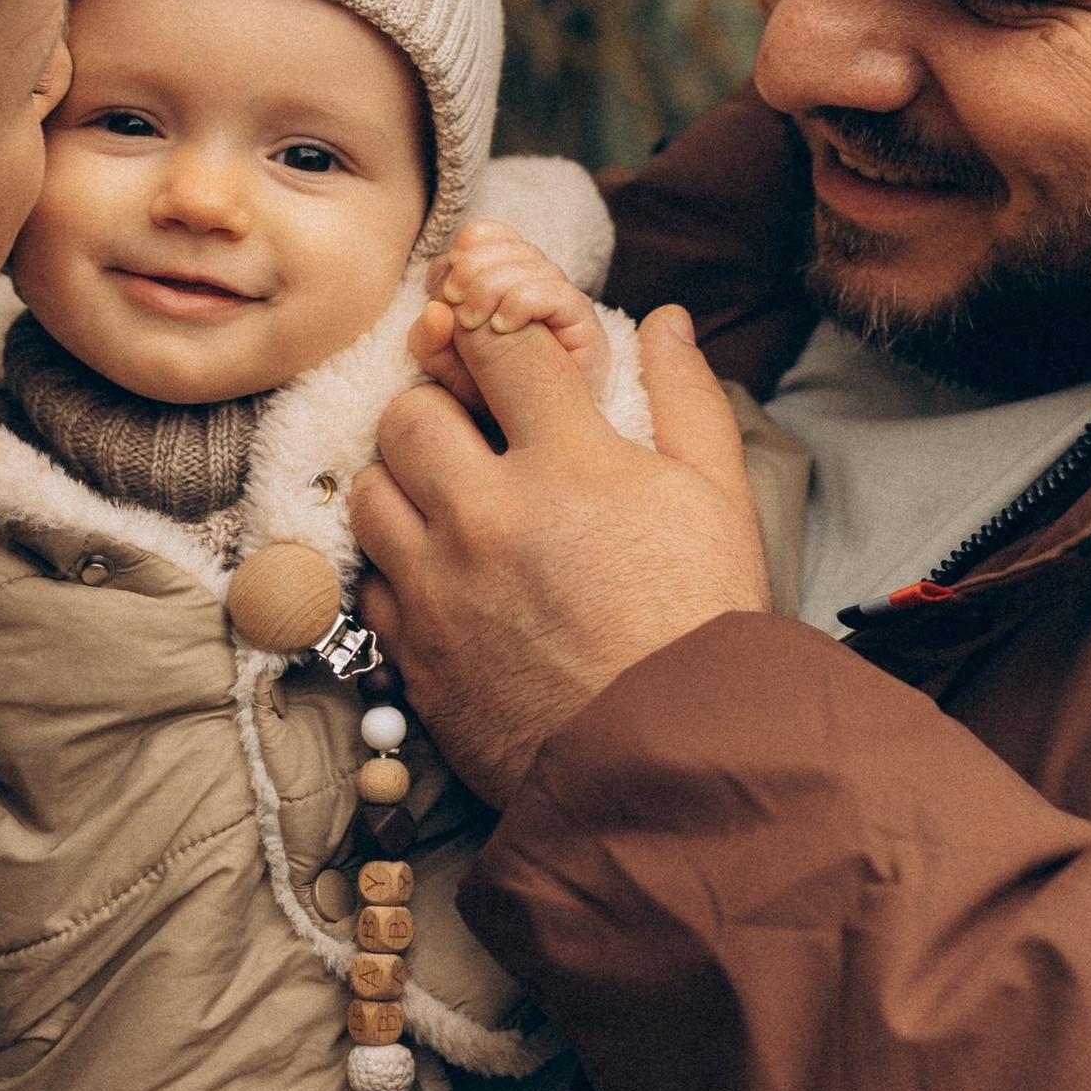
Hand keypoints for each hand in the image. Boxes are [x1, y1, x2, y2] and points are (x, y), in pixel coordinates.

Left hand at [351, 305, 771, 805]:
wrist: (670, 770)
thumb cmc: (704, 631)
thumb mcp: (721, 502)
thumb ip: (688, 399)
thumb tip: (668, 322)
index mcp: (570, 464)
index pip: (496, 340)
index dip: (490, 321)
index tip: (495, 336)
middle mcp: (488, 515)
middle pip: (408, 412)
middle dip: (439, 411)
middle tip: (474, 437)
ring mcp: (440, 586)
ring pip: (369, 490)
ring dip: (404, 485)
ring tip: (453, 505)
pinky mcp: (412, 653)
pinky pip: (369, 579)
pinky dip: (396, 567)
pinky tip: (445, 576)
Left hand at [415, 221, 608, 400]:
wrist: (536, 431)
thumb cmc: (492, 397)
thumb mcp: (447, 370)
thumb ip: (429, 342)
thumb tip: (431, 311)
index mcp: (501, 278)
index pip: (481, 237)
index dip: (457, 259)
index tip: (442, 295)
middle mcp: (533, 279)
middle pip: (504, 243)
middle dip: (471, 269)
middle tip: (455, 306)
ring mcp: (560, 297)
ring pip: (528, 260)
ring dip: (491, 286)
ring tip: (474, 325)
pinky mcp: (582, 320)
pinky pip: (555, 292)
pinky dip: (522, 302)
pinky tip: (503, 328)